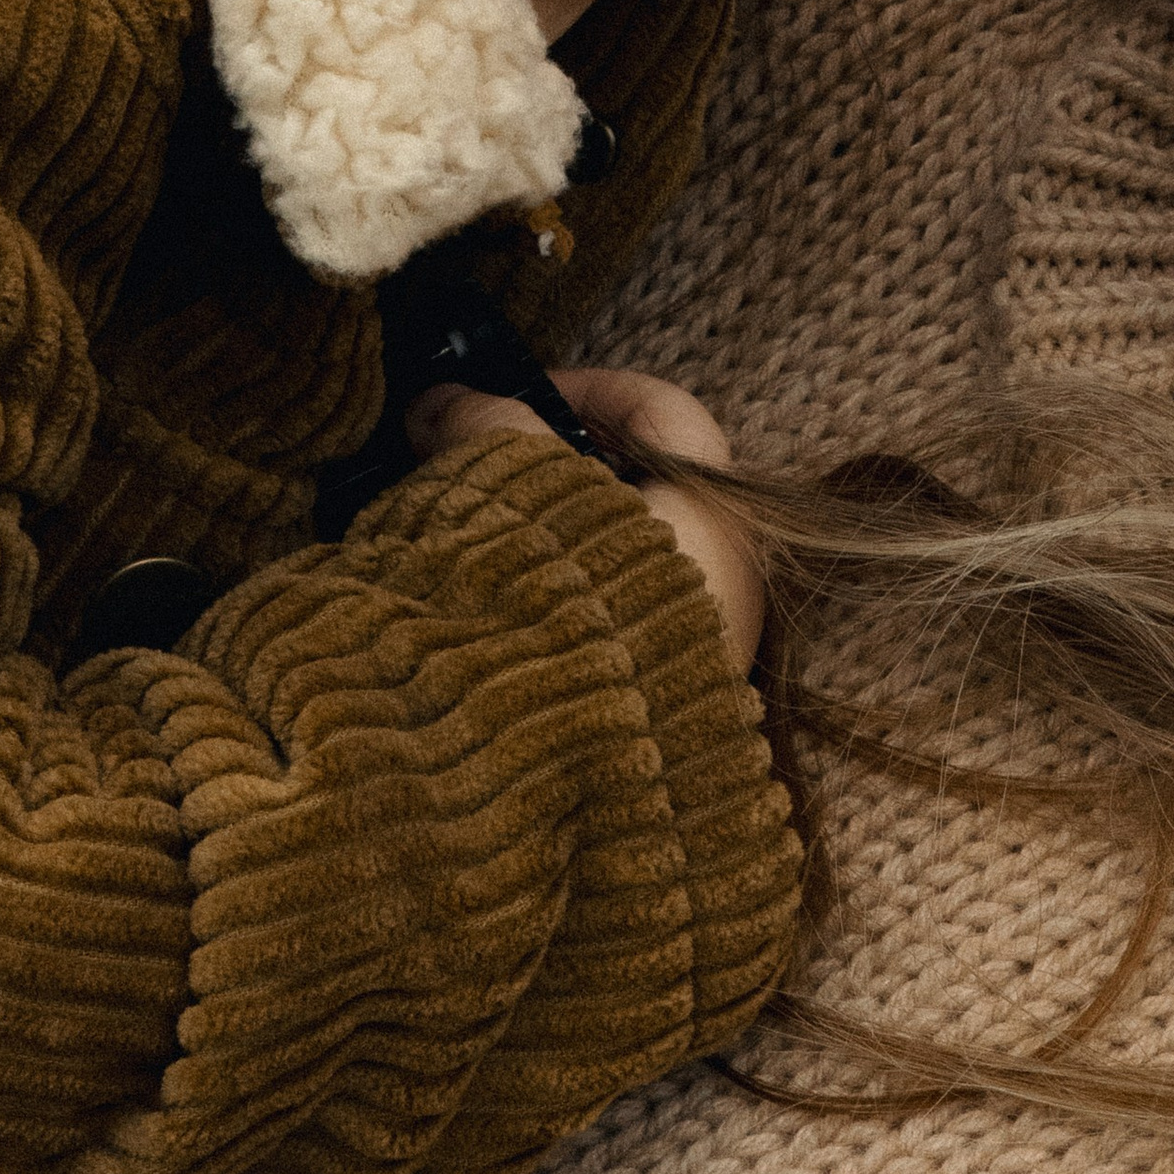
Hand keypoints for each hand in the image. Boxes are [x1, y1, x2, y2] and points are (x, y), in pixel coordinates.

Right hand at [407, 361, 765, 673]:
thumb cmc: (559, 622)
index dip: (581, 386)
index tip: (506, 397)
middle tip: (473, 466)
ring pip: (615, 556)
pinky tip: (484, 601)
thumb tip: (445, 402)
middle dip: (548, 466)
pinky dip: (548, 594)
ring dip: (539, 535)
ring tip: (463, 535)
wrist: (550, 788)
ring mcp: (695, 652)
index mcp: (721, 519)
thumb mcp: (518, 491)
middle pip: (639, 484)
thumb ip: (486, 428)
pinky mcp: (651, 708)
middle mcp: (729, 584)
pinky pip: (601, 619)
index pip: (664, 409)